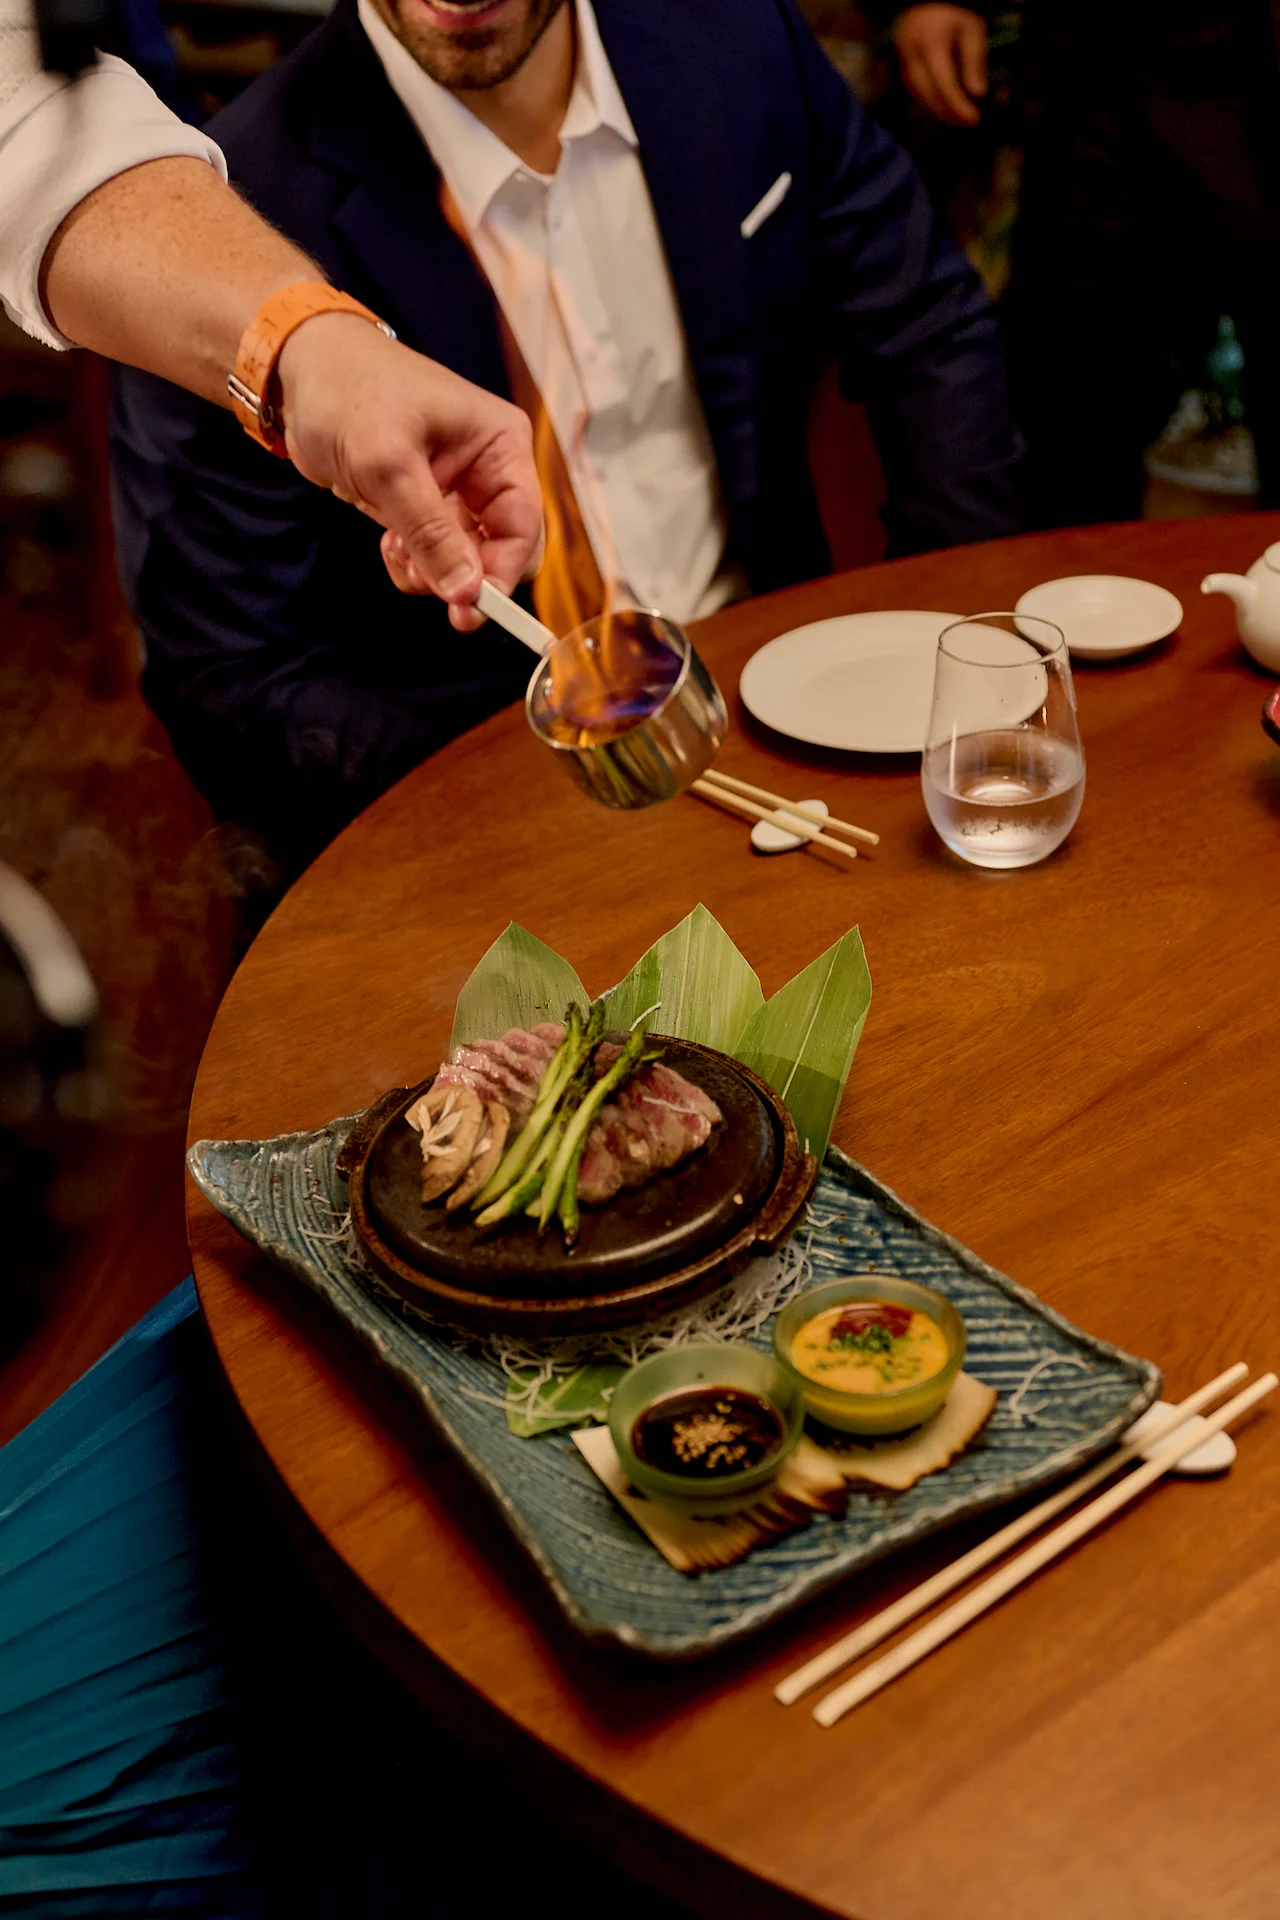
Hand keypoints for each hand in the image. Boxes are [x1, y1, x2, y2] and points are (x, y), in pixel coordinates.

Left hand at [276, 314, 543, 628]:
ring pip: (467, 560)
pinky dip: (415, 563)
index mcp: (499, 445)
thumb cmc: (348, 393)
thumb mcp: (389, 466)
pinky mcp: (425, 504)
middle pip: (503, 549)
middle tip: (433, 592)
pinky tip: (389, 545)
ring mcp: (457, 489)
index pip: (524, 525)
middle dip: (468, 577)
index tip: (470, 608)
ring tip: (396, 552)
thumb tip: (467, 592)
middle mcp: (487, 469)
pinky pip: (435, 554)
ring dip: (434, 572)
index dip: (503, 572)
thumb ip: (431, 533)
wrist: (298, 370)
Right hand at [892, 5, 987, 126]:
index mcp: (931, 45)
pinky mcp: (902, 66)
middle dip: (949, 113)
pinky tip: (943, 106)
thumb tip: (977, 93)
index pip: (945, 85)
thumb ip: (974, 60)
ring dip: (939, 111)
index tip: (974, 119)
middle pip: (929, 95)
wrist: (926, 0)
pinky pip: (915, 90)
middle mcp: (913, 56)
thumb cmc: (953, 14)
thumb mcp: (971, 30)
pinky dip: (930, 101)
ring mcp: (904, 61)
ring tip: (957, 119)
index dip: (959, 105)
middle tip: (967, 122)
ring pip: (920, 96)